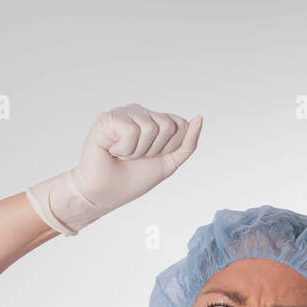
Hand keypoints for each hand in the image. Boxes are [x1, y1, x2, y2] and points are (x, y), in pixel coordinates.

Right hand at [70, 103, 202, 215]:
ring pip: (150, 127)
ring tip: (123, 154)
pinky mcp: (108, 118)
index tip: (153, 157)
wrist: (106, 193)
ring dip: (138, 151)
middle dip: (155, 150)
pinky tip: (112, 150)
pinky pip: (130, 130)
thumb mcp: (169, 162)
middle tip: (136, 157)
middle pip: (168, 125)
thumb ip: (187, 143)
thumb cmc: (134, 178)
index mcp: (156, 121)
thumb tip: (199, 118)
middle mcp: (141, 112)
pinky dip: (124, 149)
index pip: (181, 124)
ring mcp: (125, 113)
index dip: (170, 147)